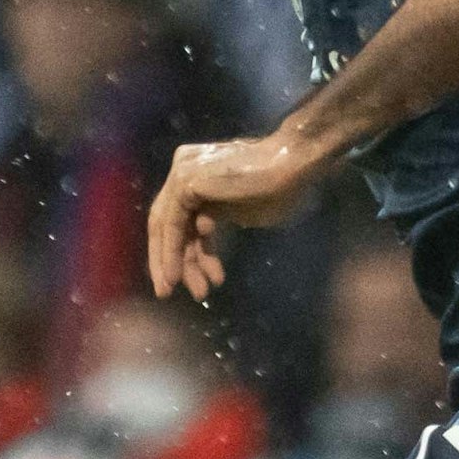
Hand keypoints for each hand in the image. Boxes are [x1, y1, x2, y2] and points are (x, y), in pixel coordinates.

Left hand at [147, 136, 325, 300]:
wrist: (291, 164)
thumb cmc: (278, 188)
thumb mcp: (241, 212)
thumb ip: (217, 220)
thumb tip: (202, 232)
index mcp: (197, 174)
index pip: (177, 218)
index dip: (180, 253)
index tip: (193, 281)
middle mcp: (183, 169)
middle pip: (168, 224)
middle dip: (176, 263)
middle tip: (188, 293)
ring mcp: (182, 172)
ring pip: (167, 227)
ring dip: (178, 263)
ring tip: (200, 292)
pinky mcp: (185, 181)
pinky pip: (172, 223)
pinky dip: (174, 251)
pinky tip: (183, 275)